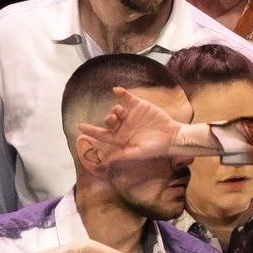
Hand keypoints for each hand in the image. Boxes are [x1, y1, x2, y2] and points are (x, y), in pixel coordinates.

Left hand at [74, 86, 199, 170]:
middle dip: (108, 119)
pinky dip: (121, 93)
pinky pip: (127, 97)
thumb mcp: (136, 153)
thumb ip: (120, 155)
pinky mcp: (140, 105)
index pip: (102, 134)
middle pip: (109, 121)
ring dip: (115, 109)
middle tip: (112, 119)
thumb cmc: (155, 148)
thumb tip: (103, 162)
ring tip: (120, 113)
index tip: (80, 126)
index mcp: (121, 138)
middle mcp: (124, 126)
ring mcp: (131, 115)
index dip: (91, 130)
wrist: (172, 137)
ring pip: (116, 109)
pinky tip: (116, 90)